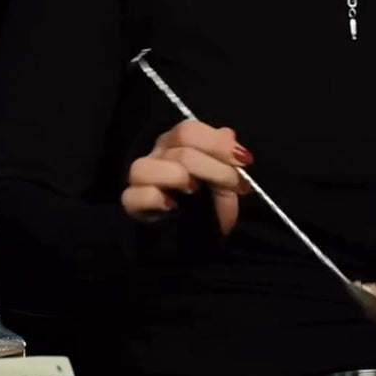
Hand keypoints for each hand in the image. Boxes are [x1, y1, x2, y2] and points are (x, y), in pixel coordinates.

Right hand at [121, 120, 252, 233]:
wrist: (199, 244)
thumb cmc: (213, 208)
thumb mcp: (228, 184)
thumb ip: (229, 159)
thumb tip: (231, 139)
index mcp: (180, 144)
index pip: (188, 130)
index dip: (217, 144)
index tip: (243, 161)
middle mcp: (159, 156)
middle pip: (178, 147)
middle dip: (213, 167)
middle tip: (232, 186)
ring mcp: (142, 179)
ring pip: (146, 166)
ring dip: (178, 177)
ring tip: (194, 192)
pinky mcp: (132, 204)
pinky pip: (134, 194)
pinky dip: (155, 199)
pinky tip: (172, 207)